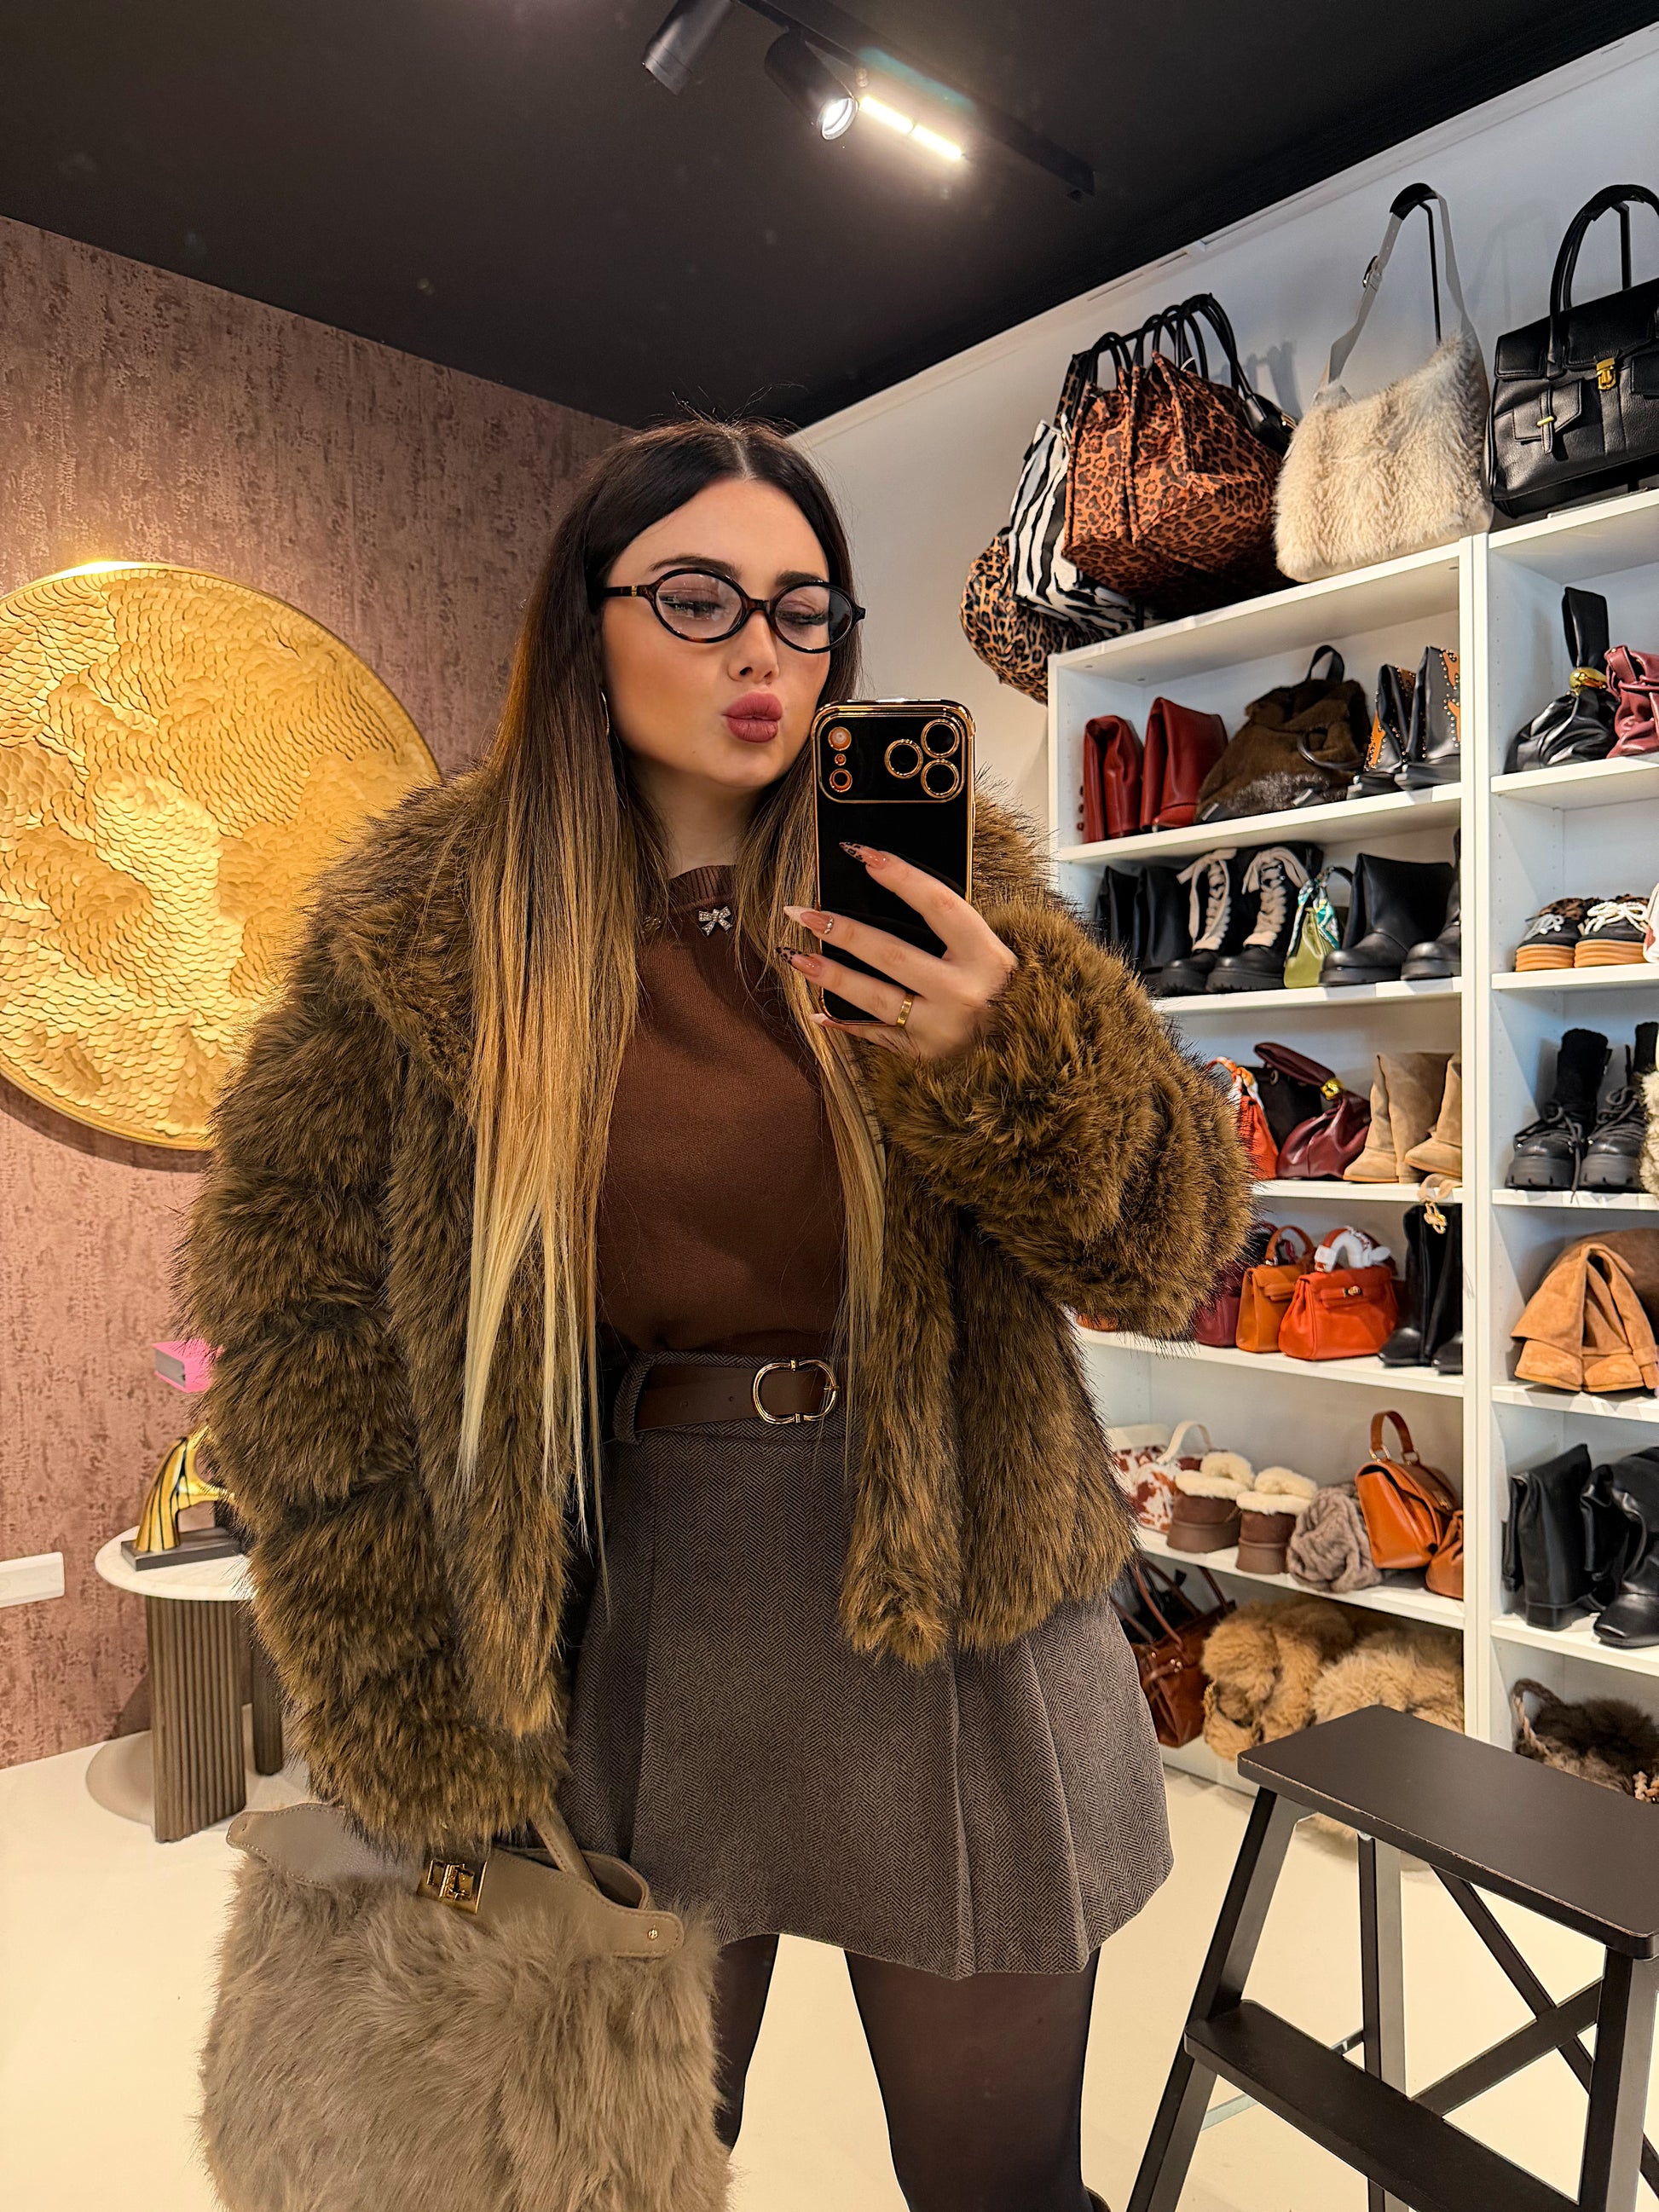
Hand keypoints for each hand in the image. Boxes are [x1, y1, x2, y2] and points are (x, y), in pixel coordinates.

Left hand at [779, 842, 1017, 1060]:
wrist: (1033, 1056)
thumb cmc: (1006, 994)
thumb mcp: (991, 955)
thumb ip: (952, 931)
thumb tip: (890, 890)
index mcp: (987, 957)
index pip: (939, 906)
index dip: (901, 878)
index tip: (863, 855)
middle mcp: (963, 993)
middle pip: (891, 954)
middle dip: (842, 931)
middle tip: (801, 911)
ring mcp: (941, 1028)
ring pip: (874, 998)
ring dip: (829, 975)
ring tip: (795, 954)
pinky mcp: (925, 1055)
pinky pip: (876, 1036)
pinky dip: (845, 1024)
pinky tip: (816, 1012)